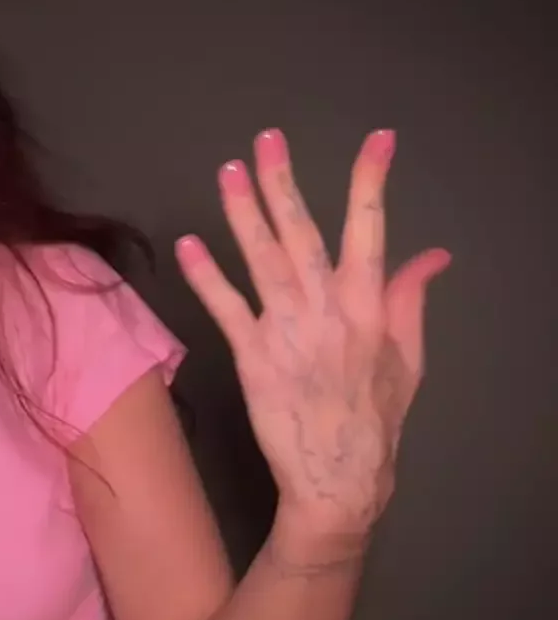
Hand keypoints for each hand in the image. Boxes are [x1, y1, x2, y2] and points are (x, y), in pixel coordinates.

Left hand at [175, 128, 449, 555]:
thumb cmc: (375, 420)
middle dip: (284, 182)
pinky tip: (189, 244)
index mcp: (370, 307)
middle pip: (303, 233)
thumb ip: (410, 300)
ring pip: (262, 260)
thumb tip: (431, 255)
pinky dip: (206, 276)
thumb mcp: (408, 359)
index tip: (377, 140)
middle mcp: (328, 312)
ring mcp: (287, 333)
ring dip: (242, 213)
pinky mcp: (252, 358)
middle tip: (267, 140)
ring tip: (227, 171)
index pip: (372, 229)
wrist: (339, 479)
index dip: (371, 181)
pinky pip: (225, 308)